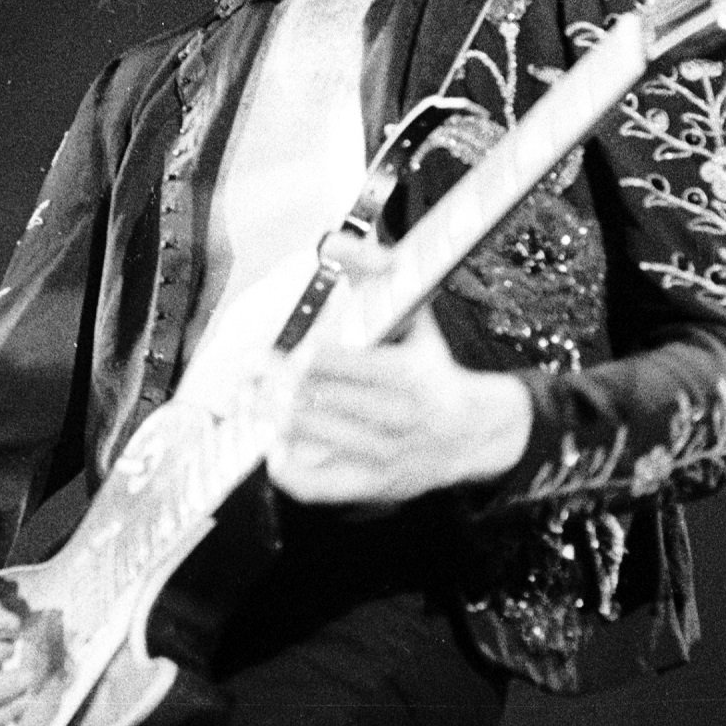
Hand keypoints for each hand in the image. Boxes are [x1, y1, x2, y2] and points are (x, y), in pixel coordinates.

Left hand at [264, 238, 531, 504]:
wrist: (475, 432)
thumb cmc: (433, 367)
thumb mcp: (415, 317)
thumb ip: (374, 276)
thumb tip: (333, 241)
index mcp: (407, 374)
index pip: (340, 365)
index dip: (303, 359)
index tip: (274, 352)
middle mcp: (396, 417)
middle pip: (319, 401)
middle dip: (276, 386)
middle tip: (250, 373)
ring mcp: (384, 456)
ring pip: (314, 439)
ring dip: (275, 419)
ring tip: (250, 401)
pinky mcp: (374, 485)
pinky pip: (320, 485)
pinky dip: (291, 469)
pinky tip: (273, 448)